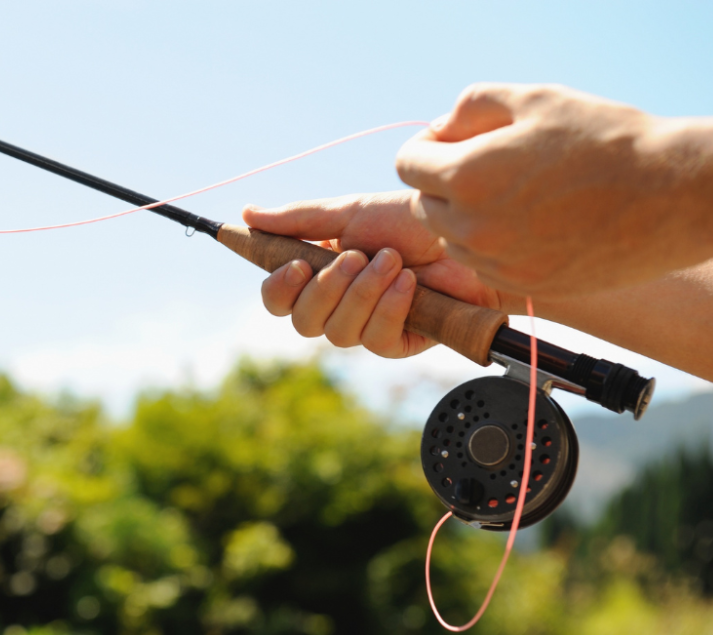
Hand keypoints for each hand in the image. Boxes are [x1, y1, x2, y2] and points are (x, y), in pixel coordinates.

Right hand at [244, 192, 508, 357]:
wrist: (465, 234)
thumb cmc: (411, 222)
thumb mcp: (350, 213)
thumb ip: (298, 220)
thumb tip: (247, 213)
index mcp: (318, 273)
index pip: (278, 299)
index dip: (279, 288)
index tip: (296, 264)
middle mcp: (337, 305)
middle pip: (302, 322)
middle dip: (327, 289)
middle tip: (356, 256)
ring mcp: (366, 326)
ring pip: (337, 332)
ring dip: (364, 292)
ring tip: (393, 262)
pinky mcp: (397, 343)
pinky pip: (375, 338)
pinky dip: (390, 306)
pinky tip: (410, 285)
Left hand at [396, 83, 712, 297]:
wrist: (668, 196)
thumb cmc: (603, 139)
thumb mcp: (534, 99)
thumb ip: (471, 106)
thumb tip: (439, 129)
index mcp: (467, 177)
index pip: (407, 164)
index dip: (425, 147)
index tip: (449, 142)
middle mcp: (471, 228)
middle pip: (422, 204)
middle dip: (443, 182)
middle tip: (488, 165)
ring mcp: (495, 264)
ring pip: (451, 239)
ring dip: (466, 217)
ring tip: (516, 195)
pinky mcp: (520, 286)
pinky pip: (482, 264)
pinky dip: (493, 245)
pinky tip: (533, 224)